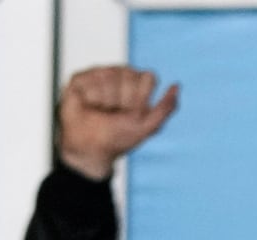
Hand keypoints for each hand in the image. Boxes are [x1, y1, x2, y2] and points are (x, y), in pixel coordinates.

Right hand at [57, 66, 178, 180]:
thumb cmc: (119, 138)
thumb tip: (177, 85)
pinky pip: (87, 78)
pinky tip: (88, 105)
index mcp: (139, 85)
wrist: (91, 149)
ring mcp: (99, 75)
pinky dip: (89, 97)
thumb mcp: (148, 127)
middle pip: (128, 73)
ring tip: (102, 111)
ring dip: (105, 100)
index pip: (148, 77)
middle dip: (124, 99)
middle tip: (117, 113)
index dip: (142, 98)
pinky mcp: (79, 78)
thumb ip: (165, 108)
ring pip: (107, 76)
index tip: (136, 112)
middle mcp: (120, 76)